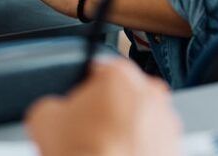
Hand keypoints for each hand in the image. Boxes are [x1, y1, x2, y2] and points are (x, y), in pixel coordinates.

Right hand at [25, 58, 181, 155]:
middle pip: (123, 95)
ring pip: (141, 120)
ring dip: (126, 131)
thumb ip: (50, 103)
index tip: (78, 105)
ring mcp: (167, 123)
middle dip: (107, 110)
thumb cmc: (83, 155)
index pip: (99, 71)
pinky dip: (139, 151)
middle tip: (87, 132)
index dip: (84, 90)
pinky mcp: (174, 149)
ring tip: (103, 150)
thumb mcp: (43, 118)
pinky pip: (153, 144)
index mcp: (120, 75)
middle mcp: (151, 94)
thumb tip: (51, 110)